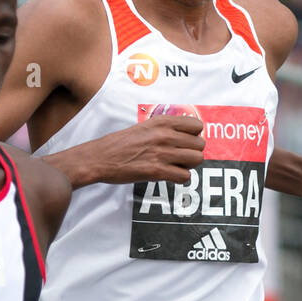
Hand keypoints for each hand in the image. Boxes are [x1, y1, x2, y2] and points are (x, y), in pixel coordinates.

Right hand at [84, 115, 204, 185]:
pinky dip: (180, 178)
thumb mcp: (145, 127)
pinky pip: (185, 176)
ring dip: (189, 165)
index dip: (194, 136)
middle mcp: (165, 135)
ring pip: (196, 159)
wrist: (101, 157)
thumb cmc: (121, 144)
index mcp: (162, 122)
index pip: (197, 125)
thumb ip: (165, 128)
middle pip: (200, 144)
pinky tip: (170, 175)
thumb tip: (184, 136)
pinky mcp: (157, 171)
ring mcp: (162, 153)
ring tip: (176, 166)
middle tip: (181, 157)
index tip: (185, 142)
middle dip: (193, 152)